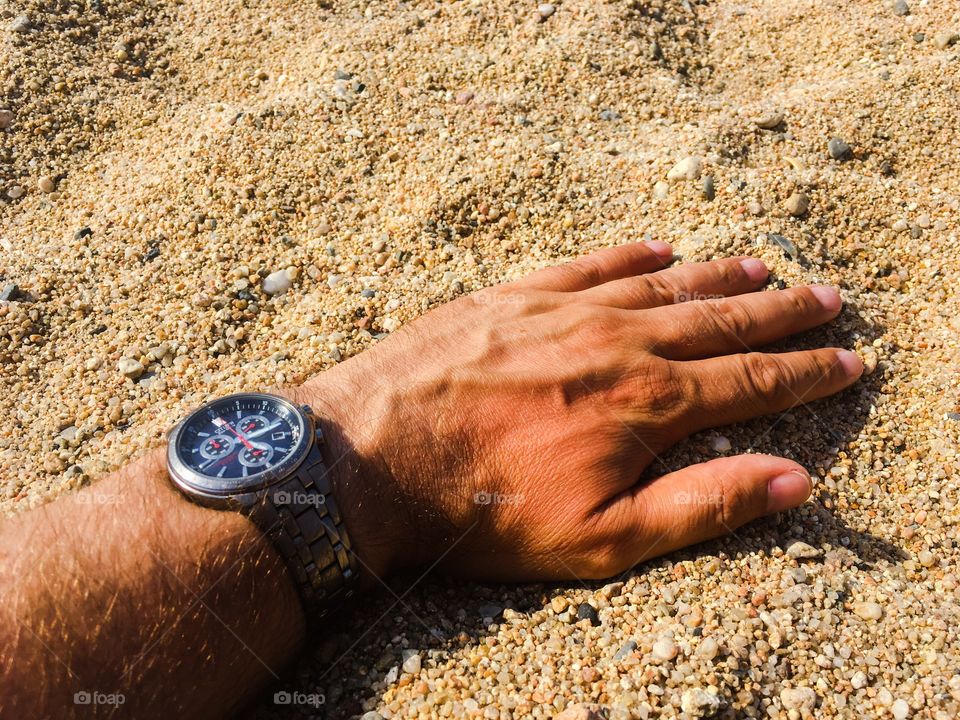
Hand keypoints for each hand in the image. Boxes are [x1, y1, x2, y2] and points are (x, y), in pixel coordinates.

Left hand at [296, 242, 861, 581]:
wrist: (370, 457)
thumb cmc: (482, 512)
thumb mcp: (600, 540)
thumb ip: (700, 508)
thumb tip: (794, 483)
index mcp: (648, 405)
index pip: (753, 381)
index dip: (809, 372)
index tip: (848, 358)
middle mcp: (618, 343)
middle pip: (721, 319)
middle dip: (782, 311)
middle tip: (826, 297)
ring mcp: (564, 310)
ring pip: (663, 284)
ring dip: (718, 276)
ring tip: (760, 266)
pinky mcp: (514, 296)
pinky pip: (589, 264)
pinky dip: (631, 255)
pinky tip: (658, 247)